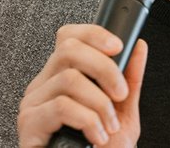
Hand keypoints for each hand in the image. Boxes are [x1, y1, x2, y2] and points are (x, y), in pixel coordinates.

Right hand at [18, 25, 146, 147]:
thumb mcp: (122, 113)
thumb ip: (129, 81)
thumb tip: (140, 47)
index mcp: (62, 76)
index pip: (68, 36)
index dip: (93, 34)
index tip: (119, 47)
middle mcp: (44, 85)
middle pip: (69, 49)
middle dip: (105, 68)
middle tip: (120, 95)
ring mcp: (33, 103)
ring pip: (69, 78)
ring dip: (99, 103)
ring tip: (109, 126)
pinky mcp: (29, 123)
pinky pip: (61, 106)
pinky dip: (88, 120)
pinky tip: (96, 136)